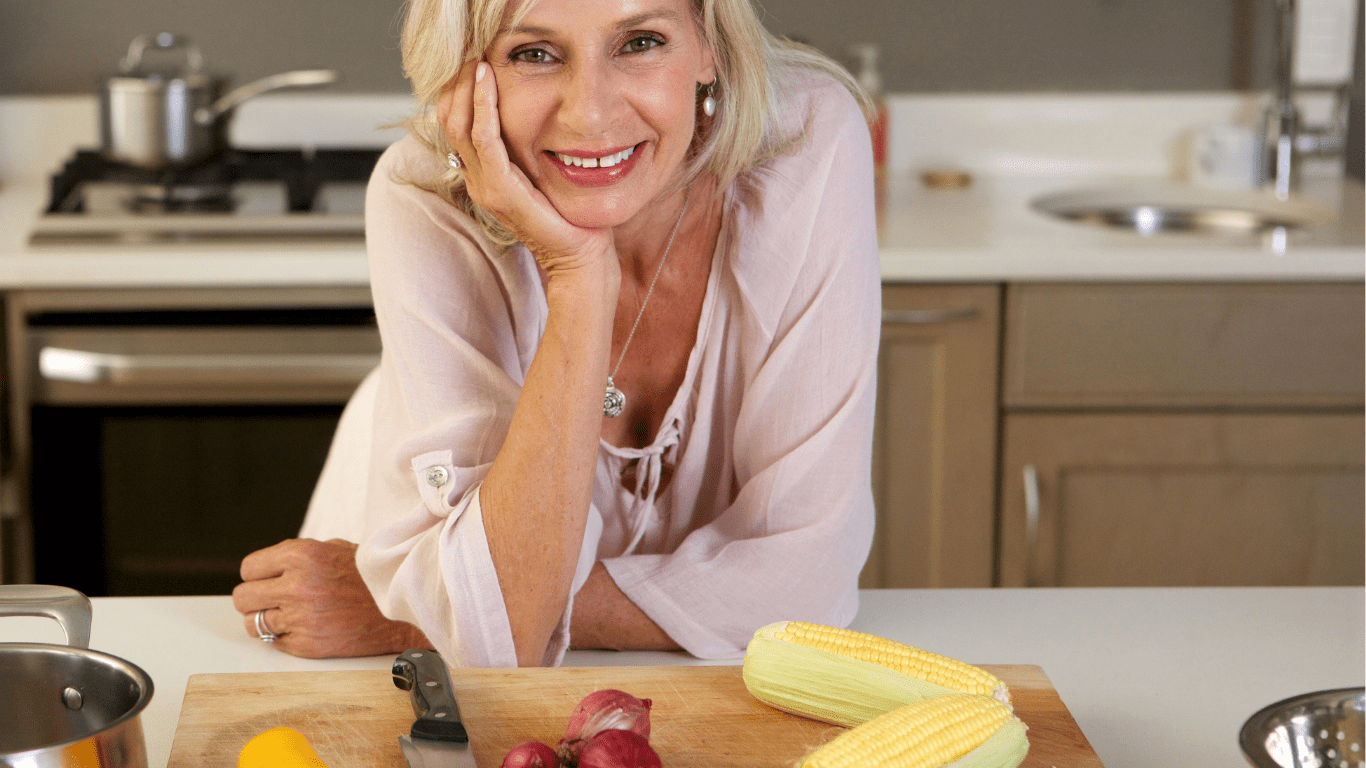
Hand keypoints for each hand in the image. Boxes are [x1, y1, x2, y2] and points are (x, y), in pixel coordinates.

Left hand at [232, 538, 429, 657]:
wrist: (403, 603)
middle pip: (243, 598)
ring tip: (287, 616)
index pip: (249, 568)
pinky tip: (306, 627)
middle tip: (271, 600)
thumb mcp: (333, 549)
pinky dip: (286, 637)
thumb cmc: (369, 574)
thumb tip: (265, 568)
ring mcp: (301, 618)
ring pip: (253, 624)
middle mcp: (297, 586)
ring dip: (267, 620)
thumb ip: (296, 556)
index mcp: (300, 555)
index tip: (267, 580)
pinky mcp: (308, 645)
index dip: (258, 575)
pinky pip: (276, 643)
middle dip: (255, 599)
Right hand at [437, 60, 613, 276]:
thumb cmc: (568, 218)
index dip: (458, 93)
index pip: (455, 127)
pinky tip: (489, 83)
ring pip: (460, 127)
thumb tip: (528, 120)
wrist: (578, 256)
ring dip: (467, 88)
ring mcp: (486, 188)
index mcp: (484, 178)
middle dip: (457, 84)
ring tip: (476, 60)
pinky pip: (484, 140)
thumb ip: (526, 153)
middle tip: (470, 54)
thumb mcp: (541, 176)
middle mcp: (478, 182)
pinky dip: (484, 106)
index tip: (472, 64)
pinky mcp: (502, 191)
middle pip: (449, 122)